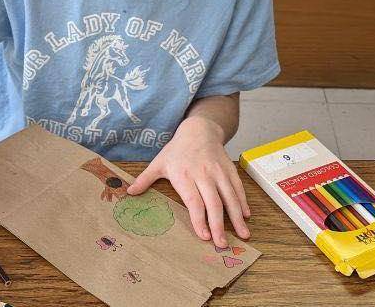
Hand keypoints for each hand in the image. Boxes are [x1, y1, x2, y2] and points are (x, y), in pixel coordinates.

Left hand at [126, 116, 249, 246]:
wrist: (198, 129)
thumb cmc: (177, 149)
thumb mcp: (159, 162)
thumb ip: (145, 179)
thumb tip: (129, 193)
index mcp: (184, 175)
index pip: (194, 201)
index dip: (199, 219)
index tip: (204, 236)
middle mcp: (203, 174)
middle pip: (213, 202)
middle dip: (219, 225)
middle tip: (222, 244)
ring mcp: (218, 171)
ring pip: (229, 196)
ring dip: (236, 217)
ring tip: (243, 234)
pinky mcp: (229, 169)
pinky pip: (237, 187)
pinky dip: (242, 202)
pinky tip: (245, 216)